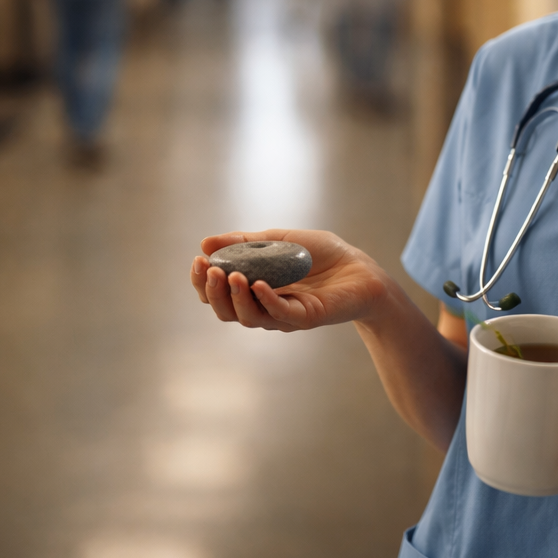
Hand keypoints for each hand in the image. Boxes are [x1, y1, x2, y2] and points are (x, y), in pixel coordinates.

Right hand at [190, 228, 389, 331]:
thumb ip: (245, 243)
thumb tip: (205, 241)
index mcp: (254, 290)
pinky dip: (267, 300)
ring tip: (231, 275)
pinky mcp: (307, 317)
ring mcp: (285, 315)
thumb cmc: (321, 254)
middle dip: (213, 293)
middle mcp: (265, 307)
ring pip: (249, 317)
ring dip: (235, 297)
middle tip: (209, 270)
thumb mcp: (279, 240)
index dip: (202, 282)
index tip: (197, 260)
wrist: (360, 267)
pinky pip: (281, 314)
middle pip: (227, 311)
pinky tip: (258, 284)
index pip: (220, 293)